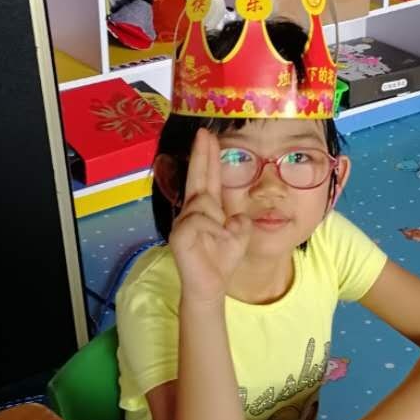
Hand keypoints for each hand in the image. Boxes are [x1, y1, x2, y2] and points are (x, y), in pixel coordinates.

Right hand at [169, 130, 250, 304]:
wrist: (211, 286)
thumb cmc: (222, 261)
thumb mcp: (239, 236)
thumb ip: (240, 220)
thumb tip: (237, 215)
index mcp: (206, 208)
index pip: (208, 178)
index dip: (208, 157)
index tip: (208, 136)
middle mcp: (191, 211)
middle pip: (198, 177)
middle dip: (201, 154)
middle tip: (203, 133)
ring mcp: (183, 222)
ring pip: (205, 204)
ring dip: (218, 222)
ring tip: (219, 239)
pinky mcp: (179, 234)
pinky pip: (201, 221)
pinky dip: (213, 231)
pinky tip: (213, 242)